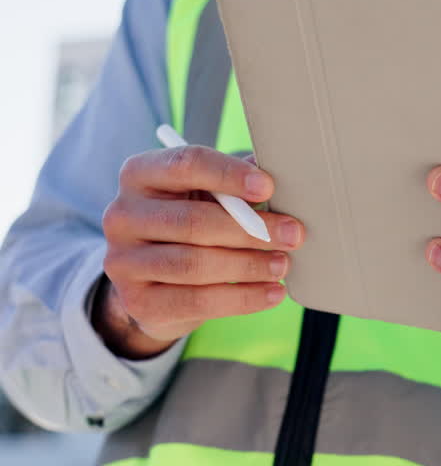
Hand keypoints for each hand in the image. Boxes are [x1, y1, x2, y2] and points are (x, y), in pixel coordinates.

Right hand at [99, 146, 304, 358]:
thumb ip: (238, 185)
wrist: (157, 281)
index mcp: (140, 175)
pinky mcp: (138, 301)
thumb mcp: (207, 196)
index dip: (229, 174)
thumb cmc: (192, 223)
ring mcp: (123, 261)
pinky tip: (272, 292)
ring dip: (249, 265)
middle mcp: (122, 215)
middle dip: (252, 229)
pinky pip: (197, 301)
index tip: (268, 188)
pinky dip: (242, 297)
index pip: (185, 164)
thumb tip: (288, 174)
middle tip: (293, 234)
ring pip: (195, 264)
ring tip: (283, 265)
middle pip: (193, 221)